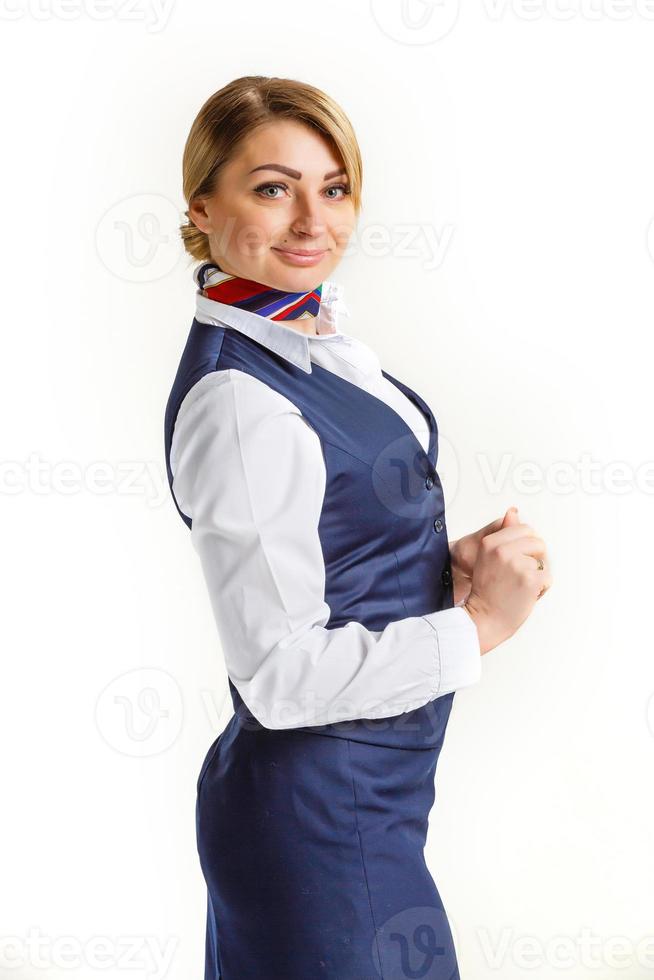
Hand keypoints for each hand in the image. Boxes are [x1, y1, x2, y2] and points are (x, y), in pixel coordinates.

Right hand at [462, 507, 552, 654]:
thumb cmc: (487, 591)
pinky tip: (525, 595)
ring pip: (544, 561)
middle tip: (518, 576)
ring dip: (537, 574)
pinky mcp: (531, 579)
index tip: (514, 561)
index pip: (524, 529)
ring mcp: (517, 564)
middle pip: (537, 542)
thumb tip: (513, 511)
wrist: (483, 619)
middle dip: (535, 558)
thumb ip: (503, 533)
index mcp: (490, 542)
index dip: (525, 546)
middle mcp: (502, 550)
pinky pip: (548, 578)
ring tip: (519, 586)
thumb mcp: (489, 557)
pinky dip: (541, 589)